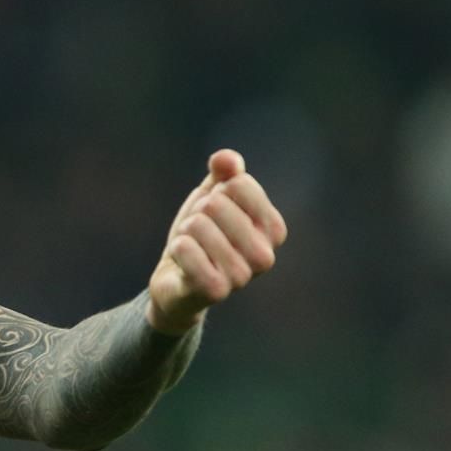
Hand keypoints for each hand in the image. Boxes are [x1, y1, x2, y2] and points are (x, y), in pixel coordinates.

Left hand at [147, 149, 288, 333]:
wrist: (177, 282)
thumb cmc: (201, 236)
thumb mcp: (211, 198)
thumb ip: (223, 173)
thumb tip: (226, 159)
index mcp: (273, 229)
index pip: (239, 184)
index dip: (215, 192)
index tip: (214, 213)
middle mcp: (265, 255)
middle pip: (216, 204)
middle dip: (196, 213)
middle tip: (198, 235)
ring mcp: (242, 276)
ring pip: (198, 225)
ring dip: (184, 232)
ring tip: (189, 247)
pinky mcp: (216, 291)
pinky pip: (186, 251)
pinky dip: (177, 247)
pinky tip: (180, 258)